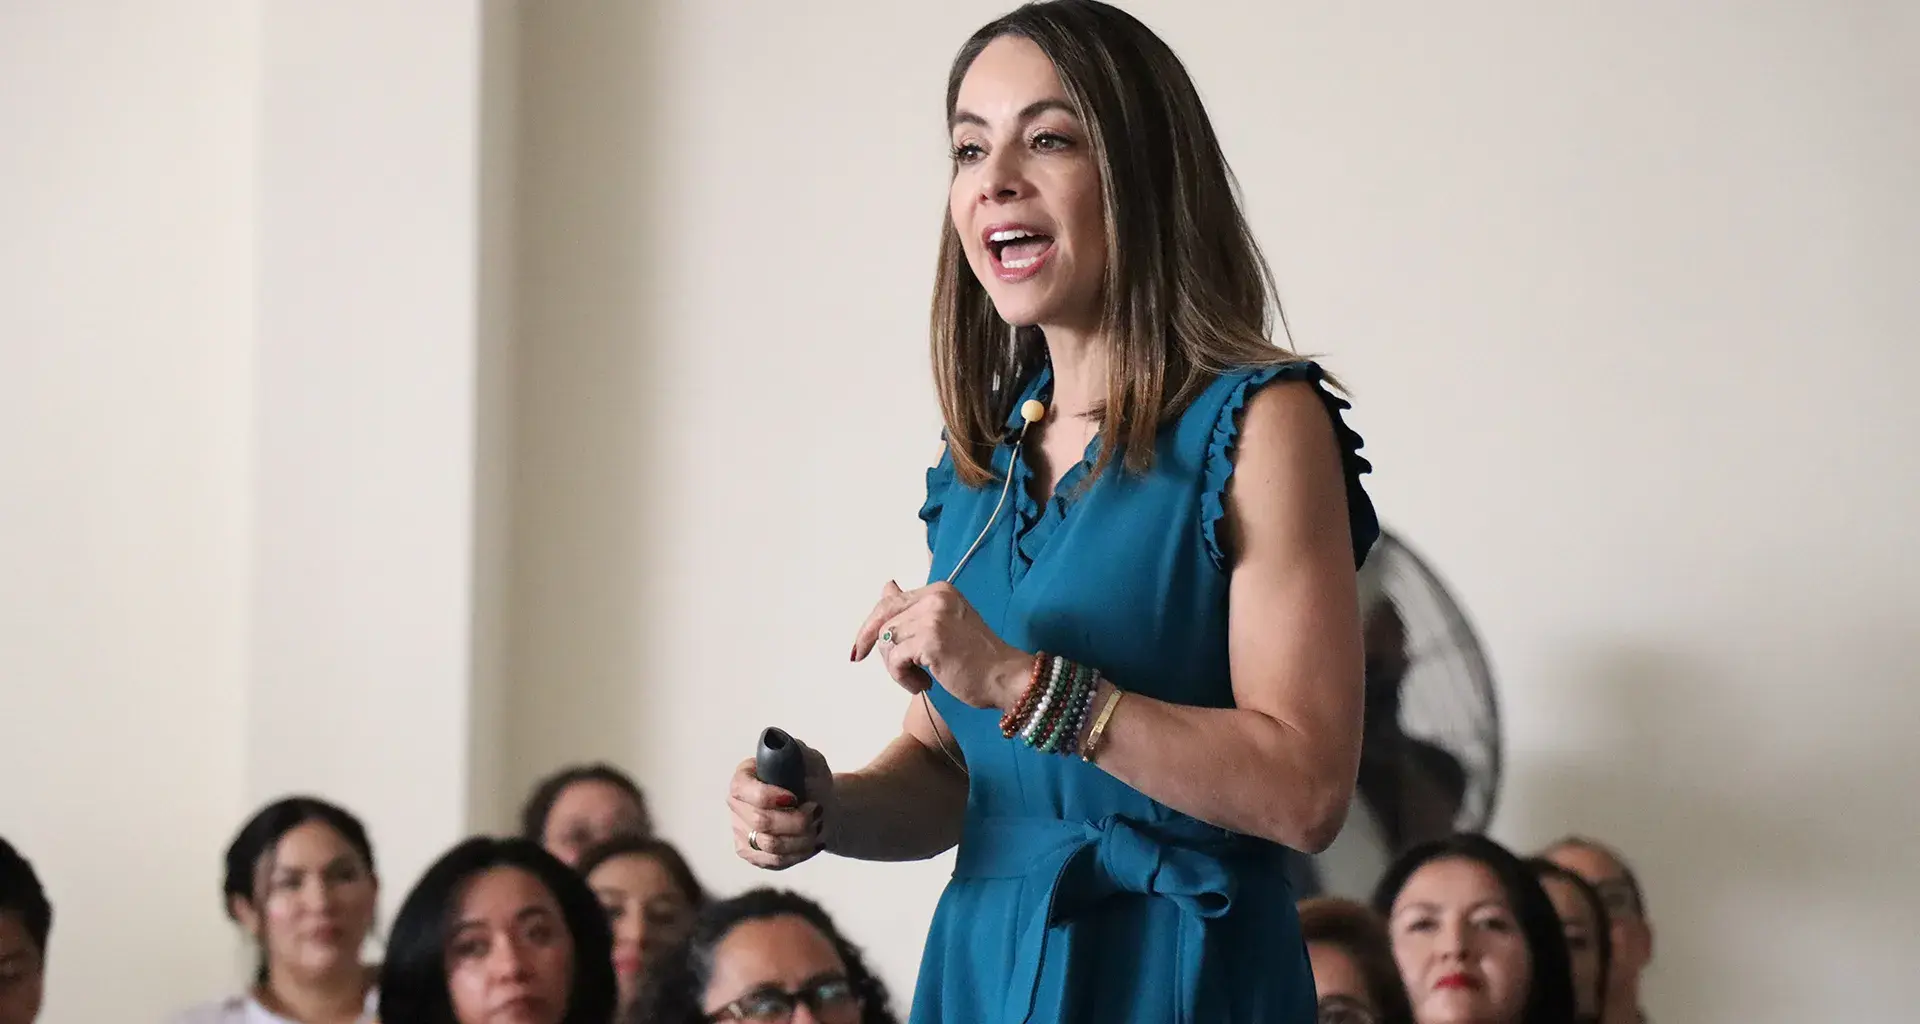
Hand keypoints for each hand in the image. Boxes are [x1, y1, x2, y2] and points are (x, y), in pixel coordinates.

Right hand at [728, 745, 833, 869]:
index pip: (743, 789)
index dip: (769, 796)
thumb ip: (795, 751)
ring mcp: (741, 831)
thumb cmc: (811, 780)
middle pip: (760, 822)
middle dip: (796, 820)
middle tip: (817, 812)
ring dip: (802, 838)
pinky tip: (812, 842)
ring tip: (817, 827)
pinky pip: (774, 862)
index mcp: (744, 776)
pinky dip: (799, 854)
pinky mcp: (751, 853)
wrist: (820, 807)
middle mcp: (736, 804)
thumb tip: (777, 743)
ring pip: (770, 845)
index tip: (795, 797)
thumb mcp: (810, 760)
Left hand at [851, 581, 1030, 710]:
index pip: (891, 601)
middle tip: (860, 658)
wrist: (1005, 677)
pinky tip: (923, 685)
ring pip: (887, 641)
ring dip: (896, 667)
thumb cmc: (978, 658)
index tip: (861, 647)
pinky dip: (903, 677)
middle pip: (883, 618)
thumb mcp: (944, 624)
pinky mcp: (930, 640)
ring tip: (918, 679)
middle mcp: (935, 598)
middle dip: (869, 641)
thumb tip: (887, 588)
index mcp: (940, 590)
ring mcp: (933, 617)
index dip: (872, 625)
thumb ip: (914, 608)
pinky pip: (896, 660)